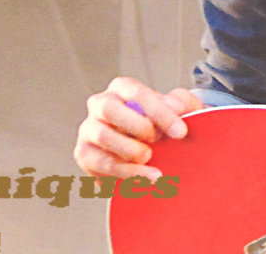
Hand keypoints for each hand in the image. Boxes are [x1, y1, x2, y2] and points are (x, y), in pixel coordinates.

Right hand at [73, 77, 204, 179]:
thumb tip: (175, 108)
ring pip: (103, 136)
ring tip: (150, 158)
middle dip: (137, 126)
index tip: (180, 132)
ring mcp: (89, 129)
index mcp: (122, 88)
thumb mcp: (177, 110)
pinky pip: (102, 163)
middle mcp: (100, 104)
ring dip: (131, 150)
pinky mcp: (84, 154)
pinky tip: (146, 177)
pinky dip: (127, 173)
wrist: (150, 153)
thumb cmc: (161, 125)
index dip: (159, 112)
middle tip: (158, 140)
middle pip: (109, 109)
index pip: (136, 93)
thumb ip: (181, 103)